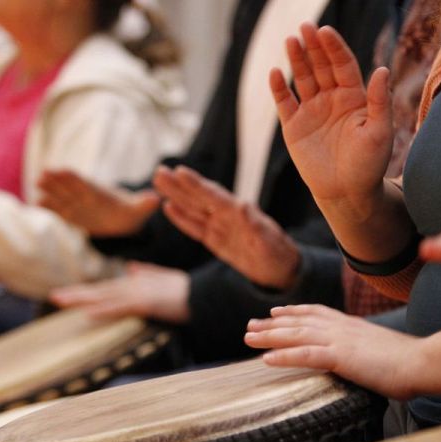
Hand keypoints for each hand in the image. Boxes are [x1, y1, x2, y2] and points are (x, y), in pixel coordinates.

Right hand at [38, 170, 160, 236]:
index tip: (62, 171)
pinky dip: (50, 207)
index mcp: (100, 193)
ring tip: (37, 186)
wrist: (124, 220)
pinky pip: (59, 210)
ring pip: (61, 197)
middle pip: (70, 187)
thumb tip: (156, 199)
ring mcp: (77, 204)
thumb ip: (145, 204)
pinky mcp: (72, 215)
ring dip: (50, 192)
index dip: (74, 178)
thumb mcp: (140, 209)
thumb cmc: (131, 212)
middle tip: (42, 174)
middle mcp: (86, 196)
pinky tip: (37, 203)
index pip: (85, 183)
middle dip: (57, 181)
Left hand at [49, 262, 189, 322]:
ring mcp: (139, 293)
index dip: (86, 291)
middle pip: (100, 291)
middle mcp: (133, 286)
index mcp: (136, 283)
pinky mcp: (147, 303)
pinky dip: (105, 310)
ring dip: (82, 299)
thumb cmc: (186, 290)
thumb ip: (148, 273)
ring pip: (105, 297)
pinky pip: (121, 307)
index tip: (66, 294)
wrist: (203, 294)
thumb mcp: (164, 279)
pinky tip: (89, 313)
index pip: (106, 288)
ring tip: (61, 301)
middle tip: (53, 296)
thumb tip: (133, 268)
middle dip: (77, 294)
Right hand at [155, 165, 300, 289]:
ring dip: (176, 196)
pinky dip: (182, 218)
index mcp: (240, 213)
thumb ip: (256, 226)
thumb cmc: (279, 254)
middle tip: (159, 170)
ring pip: (194, 209)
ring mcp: (221, 227)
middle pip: (199, 198)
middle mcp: (228, 216)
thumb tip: (242, 206)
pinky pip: (195, 227)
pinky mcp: (216, 240)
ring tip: (159, 181)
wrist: (281, 270)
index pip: (214, 196)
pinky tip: (168, 207)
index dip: (197, 185)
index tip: (180, 171)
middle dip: (179, 185)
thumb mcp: (270, 243)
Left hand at [245, 304, 421, 399]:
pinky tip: (265, 359)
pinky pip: (306, 355)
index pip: (317, 313)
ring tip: (248, 338)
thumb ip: (367, 351)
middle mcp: (343, 328)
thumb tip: (363, 358)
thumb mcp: (383, 351)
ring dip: (270, 337)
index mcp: (353, 325)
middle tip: (250, 325)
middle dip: (272, 324)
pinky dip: (284, 356)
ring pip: (297, 335)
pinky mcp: (342, 357)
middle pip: (300, 322)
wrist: (423, 361)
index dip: (294, 312)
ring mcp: (341, 341)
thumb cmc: (410, 362)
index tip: (276, 312)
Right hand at [271, 24, 392, 221]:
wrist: (346, 193)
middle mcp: (331, 99)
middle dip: (314, 46)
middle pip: (321, 66)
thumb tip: (382, 69)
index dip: (334, 48)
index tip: (326, 32)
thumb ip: (379, 101)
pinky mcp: (294, 127)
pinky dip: (279, 88)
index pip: (343, 64)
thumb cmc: (368, 164)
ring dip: (296, 60)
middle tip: (305, 28)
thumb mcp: (380, 132)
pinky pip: (285, 102)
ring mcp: (311, 111)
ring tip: (290, 41)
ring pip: (302, 79)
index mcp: (353, 97)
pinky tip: (275, 73)